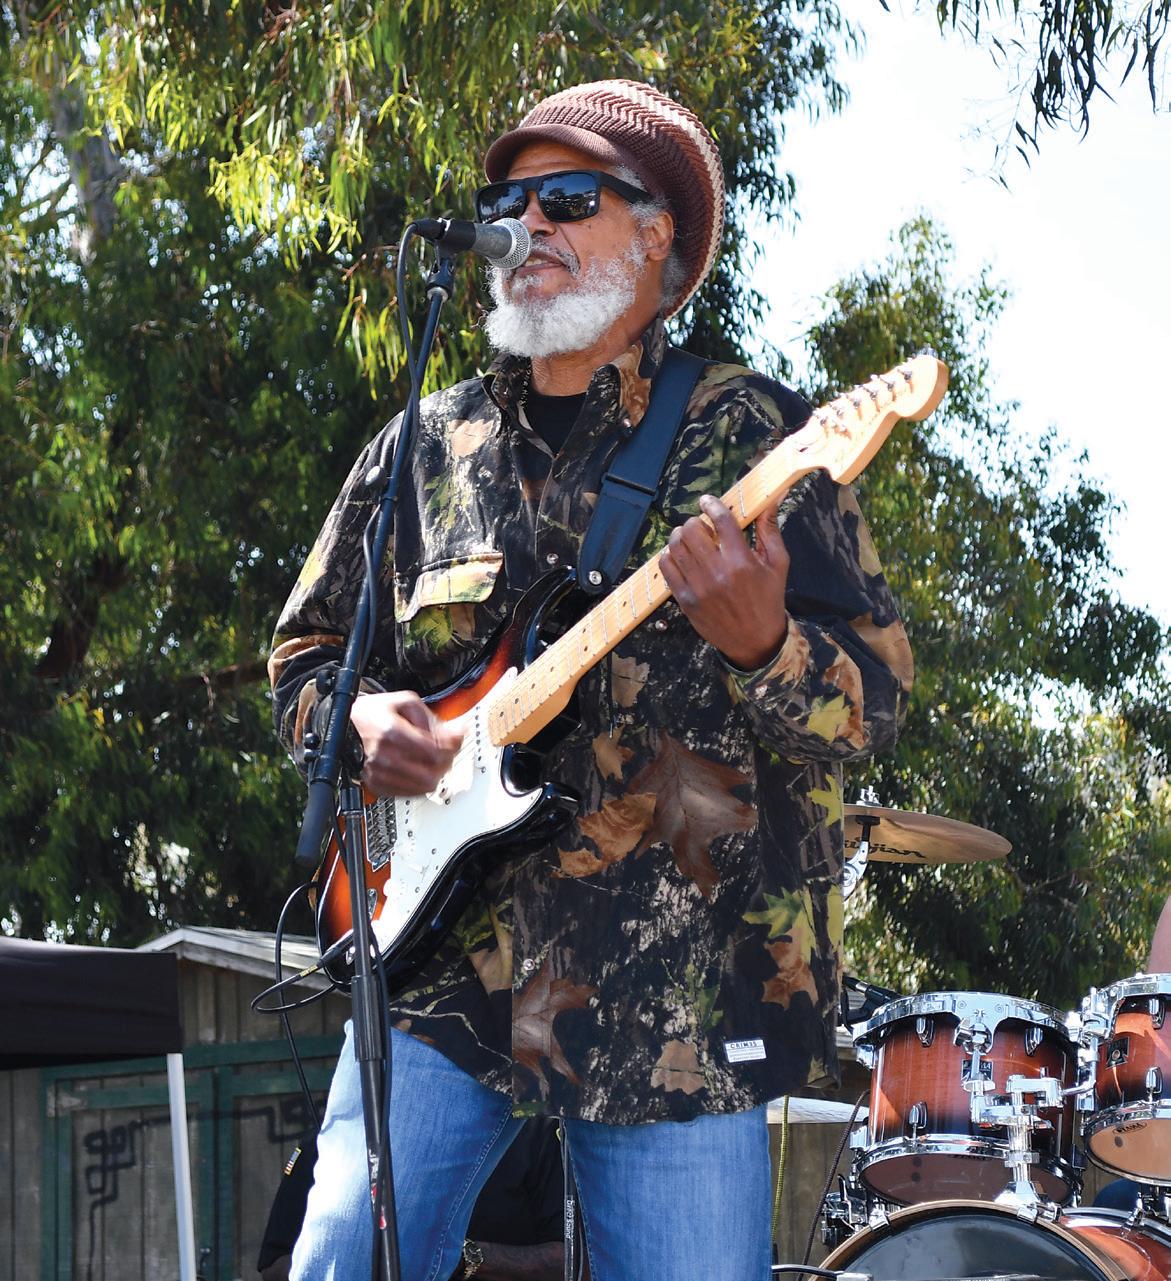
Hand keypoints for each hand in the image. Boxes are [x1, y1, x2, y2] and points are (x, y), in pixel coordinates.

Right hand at [350, 690, 462, 796]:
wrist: (341, 730)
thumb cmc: (371, 715)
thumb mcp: (403, 702)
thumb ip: (431, 718)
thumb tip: (455, 732)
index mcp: (392, 733)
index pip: (435, 752)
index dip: (451, 747)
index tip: (452, 740)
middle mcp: (385, 757)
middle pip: (432, 773)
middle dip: (445, 762)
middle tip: (444, 751)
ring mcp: (380, 774)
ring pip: (424, 787)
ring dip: (434, 774)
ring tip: (431, 760)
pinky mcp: (377, 786)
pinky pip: (410, 793)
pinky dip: (420, 783)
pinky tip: (418, 770)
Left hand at [658, 494, 789, 669]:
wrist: (755, 641)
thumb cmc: (768, 599)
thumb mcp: (777, 564)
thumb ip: (769, 529)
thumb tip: (771, 499)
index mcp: (742, 562)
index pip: (721, 521)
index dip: (712, 505)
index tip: (708, 501)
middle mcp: (717, 573)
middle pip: (692, 530)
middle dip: (695, 522)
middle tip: (702, 526)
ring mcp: (698, 587)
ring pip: (676, 546)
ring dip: (680, 536)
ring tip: (690, 538)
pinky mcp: (685, 599)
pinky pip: (666, 567)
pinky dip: (669, 555)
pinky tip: (680, 555)